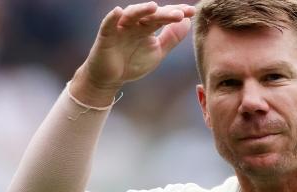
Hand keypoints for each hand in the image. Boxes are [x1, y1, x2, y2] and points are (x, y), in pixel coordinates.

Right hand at [74, 3, 196, 102]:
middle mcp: (135, 23)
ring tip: (154, 7)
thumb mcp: (157, 51)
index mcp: (147, 26)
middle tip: (180, 14)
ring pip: (131, 14)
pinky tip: (118, 11)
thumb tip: (187, 22)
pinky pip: (108, 24)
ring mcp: (120, 27)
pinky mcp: (106, 35)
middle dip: (165, 13)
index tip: (191, 12)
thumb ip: (172, 38)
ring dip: (142, 10)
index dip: (176, 13)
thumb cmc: (133, 63)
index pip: (163, 16)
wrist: (110, 79)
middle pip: (151, 15)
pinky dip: (112, 17)